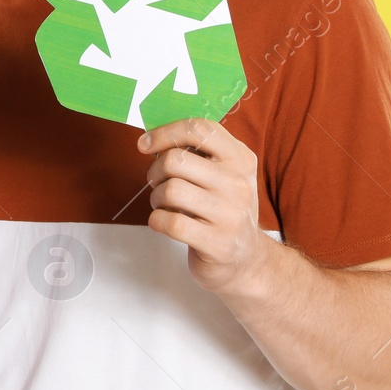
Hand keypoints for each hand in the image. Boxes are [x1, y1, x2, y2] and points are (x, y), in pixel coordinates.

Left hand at [138, 118, 268, 295]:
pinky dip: (157, 221)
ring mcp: (230, 214)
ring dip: (156, 198)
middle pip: (176, 160)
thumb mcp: (223, 175)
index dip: (165, 132)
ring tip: (163, 205)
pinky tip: (164, 222)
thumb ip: (198, 153)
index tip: (144, 144)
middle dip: (155, 171)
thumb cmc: (222, 211)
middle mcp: (239, 183)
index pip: (200, 129)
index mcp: (240, 159)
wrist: (246, 260)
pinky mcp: (217, 243)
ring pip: (171, 190)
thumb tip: (153, 136)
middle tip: (157, 183)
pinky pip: (170, 222)